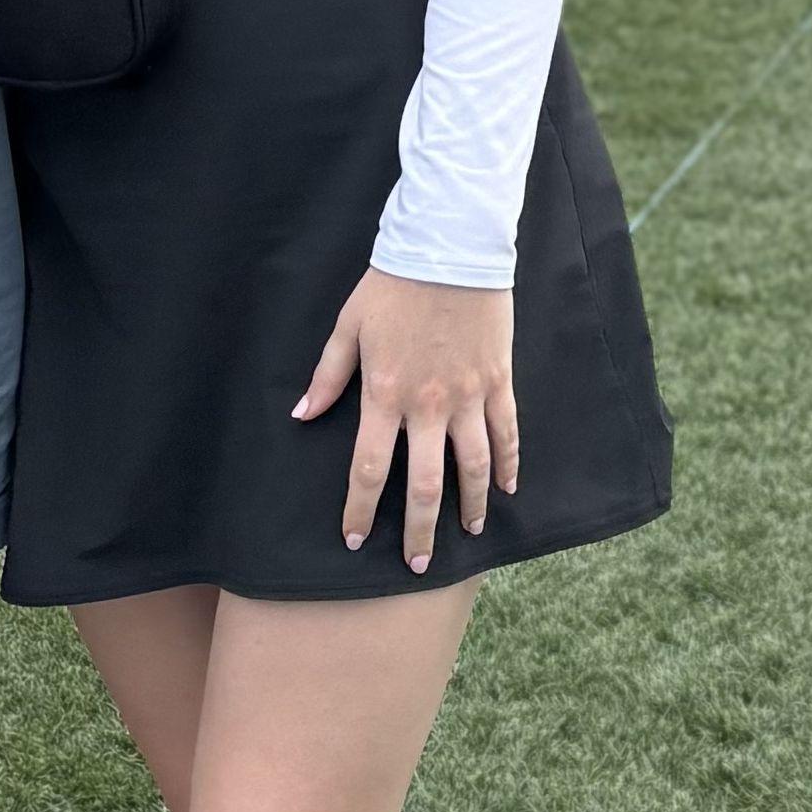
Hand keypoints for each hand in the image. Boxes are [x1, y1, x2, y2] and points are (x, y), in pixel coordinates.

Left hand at [292, 264, 519, 573]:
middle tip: (417, 565)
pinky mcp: (498, 378)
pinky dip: (508, 463)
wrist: (450, 246)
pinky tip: (506, 487)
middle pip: (425, 484)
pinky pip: (507, 430)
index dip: (360, 509)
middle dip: (420, 530)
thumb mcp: (348, 326)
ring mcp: (468, 394)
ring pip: (473, 465)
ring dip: (471, 505)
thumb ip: (327, 376)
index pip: (369, 469)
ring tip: (469, 533)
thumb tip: (303, 415)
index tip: (355, 538)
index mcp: (384, 394)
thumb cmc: (393, 285)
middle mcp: (428, 404)